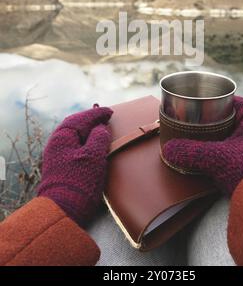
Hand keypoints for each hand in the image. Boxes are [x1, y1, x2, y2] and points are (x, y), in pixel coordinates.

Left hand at [37, 105, 112, 225]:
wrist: (63, 209)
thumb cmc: (80, 181)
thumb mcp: (94, 156)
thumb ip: (99, 137)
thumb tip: (100, 128)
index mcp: (62, 136)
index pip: (81, 118)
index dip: (96, 114)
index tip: (109, 111)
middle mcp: (56, 143)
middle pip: (74, 125)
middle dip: (90, 120)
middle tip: (104, 116)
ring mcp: (56, 155)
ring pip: (73, 136)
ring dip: (87, 131)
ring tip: (100, 129)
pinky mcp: (60, 166)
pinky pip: (73, 146)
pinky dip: (83, 141)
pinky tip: (91, 145)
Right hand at [162, 96, 242, 195]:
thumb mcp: (216, 157)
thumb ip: (191, 151)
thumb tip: (169, 149)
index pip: (238, 103)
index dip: (222, 101)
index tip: (206, 102)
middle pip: (234, 121)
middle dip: (216, 122)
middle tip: (199, 121)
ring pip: (233, 140)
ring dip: (217, 141)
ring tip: (199, 141)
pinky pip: (234, 157)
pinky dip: (221, 157)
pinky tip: (209, 162)